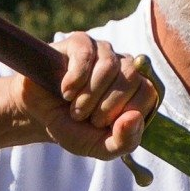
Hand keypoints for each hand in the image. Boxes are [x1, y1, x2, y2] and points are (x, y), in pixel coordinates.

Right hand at [30, 32, 156, 158]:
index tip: (104, 125)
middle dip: (106, 106)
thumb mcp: (101, 147)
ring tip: (75, 108)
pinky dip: (75, 80)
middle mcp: (125, 67)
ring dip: (89, 96)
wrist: (40, 116)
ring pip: (109, 66)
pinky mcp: (80, 43)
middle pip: (131, 77)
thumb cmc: (75, 129)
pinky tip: (65, 91)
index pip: (149, 92)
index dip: (126, 112)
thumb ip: (124, 141)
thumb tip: (134, 117)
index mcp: (137, 90)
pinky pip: (86, 55)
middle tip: (87, 118)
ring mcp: (103, 52)